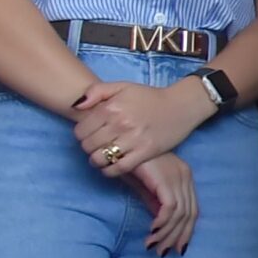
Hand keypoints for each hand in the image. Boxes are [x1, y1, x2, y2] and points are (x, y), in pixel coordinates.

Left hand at [73, 79, 210, 174]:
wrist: (181, 105)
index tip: (88, 135)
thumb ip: (96, 91)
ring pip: (100, 158)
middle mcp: (120, 123)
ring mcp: (133, 139)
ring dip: (96, 161)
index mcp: (111, 107)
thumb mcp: (123, 86)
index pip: (80, 130)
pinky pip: (119, 168)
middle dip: (88, 148)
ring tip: (101, 157)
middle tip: (96, 146)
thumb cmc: (150, 97)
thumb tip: (76, 106)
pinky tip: (111, 166)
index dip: (81, 135)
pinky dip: (110, 171)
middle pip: (88, 146)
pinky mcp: (146, 152)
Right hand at [117, 153, 196, 255]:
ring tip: (152, 246)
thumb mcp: (145, 185)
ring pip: (179, 214)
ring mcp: (177, 177)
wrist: (119, 143)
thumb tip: (160, 224)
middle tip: (162, 253)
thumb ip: (155, 202)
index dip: (186, 231)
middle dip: (176, 237)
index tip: (176, 248)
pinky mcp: (166, 179)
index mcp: (184, 177)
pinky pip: (169, 208)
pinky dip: (162, 223)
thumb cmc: (130, 161)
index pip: (192, 210)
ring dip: (165, 234)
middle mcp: (185, 177)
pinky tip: (151, 232)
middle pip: (189, 215)